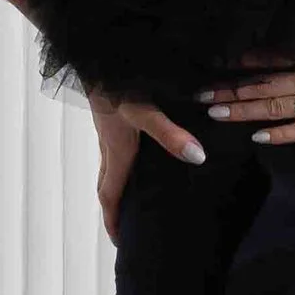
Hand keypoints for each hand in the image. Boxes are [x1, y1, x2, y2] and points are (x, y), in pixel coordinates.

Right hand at [87, 85, 205, 244]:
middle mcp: (108, 144)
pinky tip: (140, 154)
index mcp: (115, 151)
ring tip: (135, 197)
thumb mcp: (145, 109)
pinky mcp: (112, 114)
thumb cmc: (118, 81)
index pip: (110, 195)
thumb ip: (170, 134)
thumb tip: (197, 158)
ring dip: (119, 185)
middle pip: (108, 184)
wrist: (98, 52)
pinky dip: (123, 162)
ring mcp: (108, 129)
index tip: (120, 242)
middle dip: (115, 208)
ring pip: (111, 166)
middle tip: (126, 226)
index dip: (114, 220)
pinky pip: (115, 148)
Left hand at [197, 46, 294, 143]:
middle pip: (265, 84)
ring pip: (277, 107)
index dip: (242, 59)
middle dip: (231, 89)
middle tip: (200, 94)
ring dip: (245, 111)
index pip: (273, 55)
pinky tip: (257, 136)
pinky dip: (280, 133)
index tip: (216, 60)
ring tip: (215, 113)